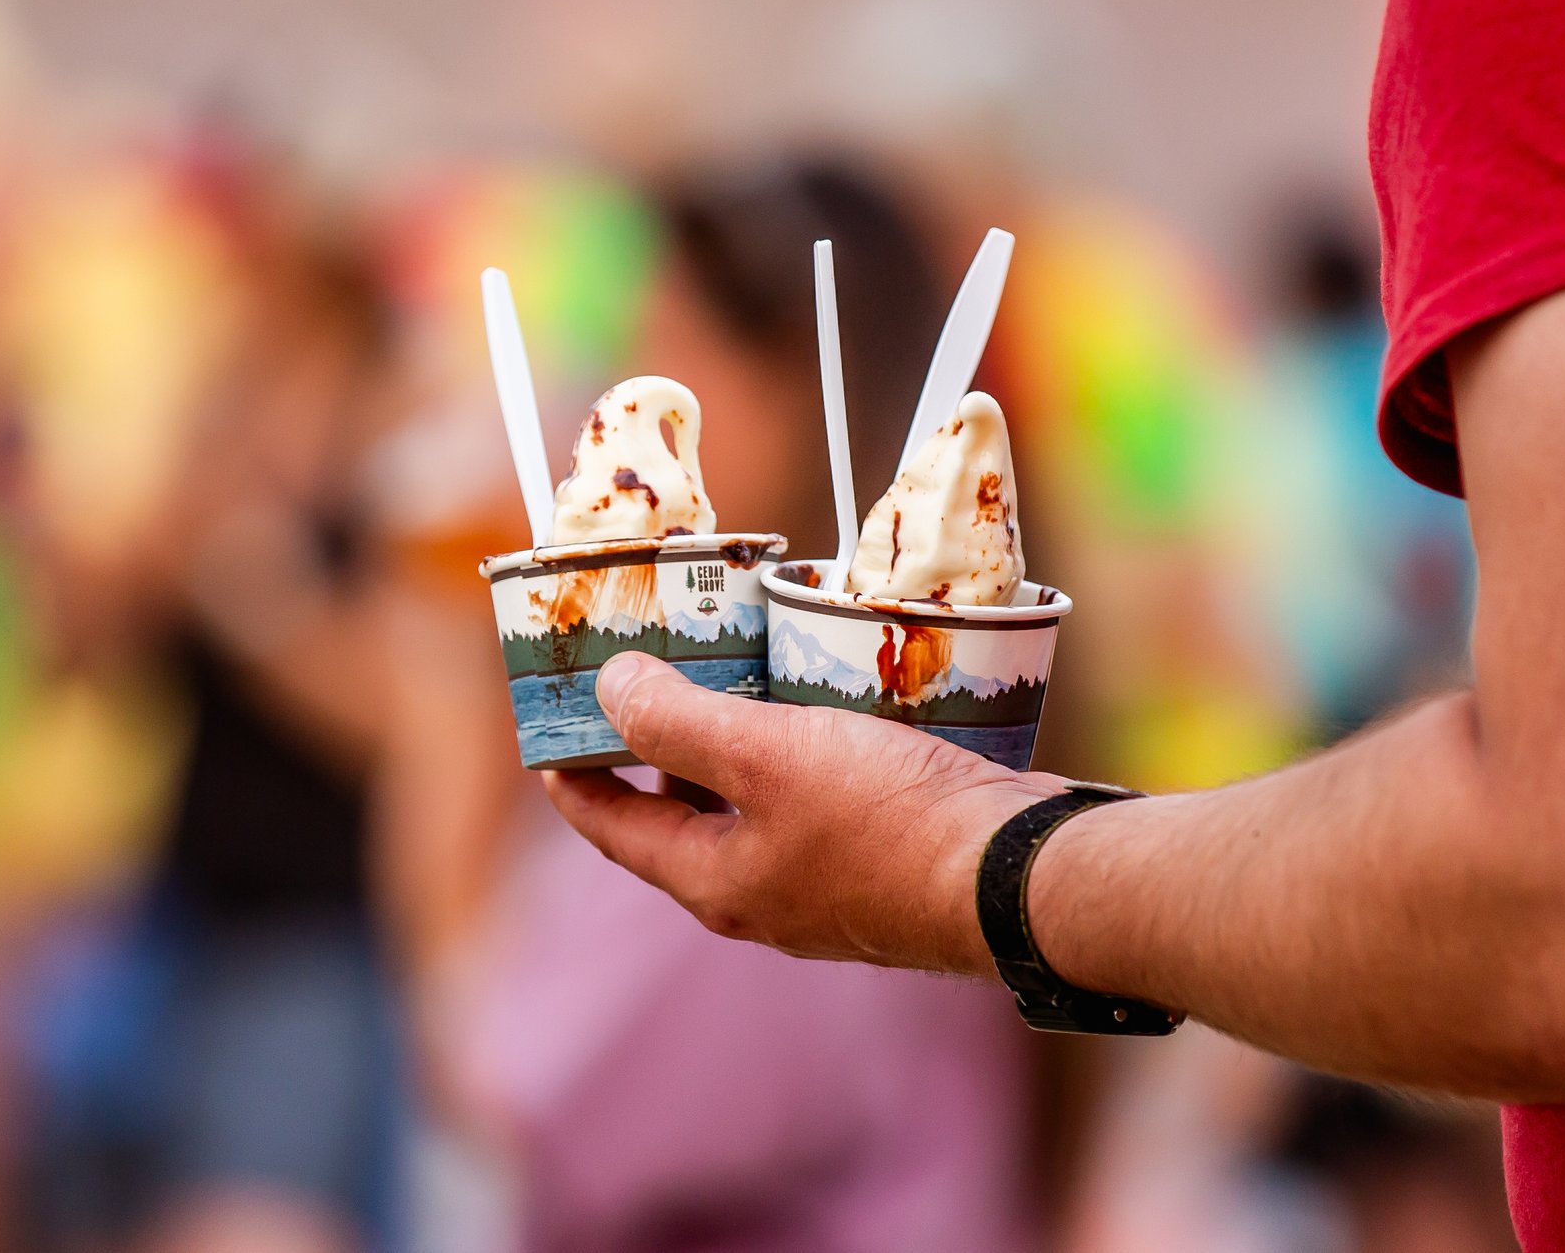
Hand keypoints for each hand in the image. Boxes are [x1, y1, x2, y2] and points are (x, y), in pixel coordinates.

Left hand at [544, 652, 1062, 974]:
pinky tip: (825, 703)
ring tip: (735, 669)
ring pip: (754, 807)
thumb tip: (611, 687)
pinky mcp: (882, 862)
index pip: (613, 828)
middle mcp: (762, 893)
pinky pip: (816, 801)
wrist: (1018, 875)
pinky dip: (801, 752)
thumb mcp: (767, 753)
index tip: (546, 722)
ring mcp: (825, 884)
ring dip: (735, 744)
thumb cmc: (887, 818)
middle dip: (656, 746)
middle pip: (682, 816)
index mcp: (715, 881)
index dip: (572, 775)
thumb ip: (679, 720)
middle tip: (644, 674)